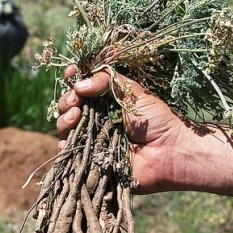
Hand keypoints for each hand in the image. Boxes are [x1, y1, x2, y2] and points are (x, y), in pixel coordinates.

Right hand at [56, 65, 190, 193]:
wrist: (168, 151)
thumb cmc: (156, 120)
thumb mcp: (133, 91)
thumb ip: (107, 80)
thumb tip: (78, 85)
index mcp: (105, 101)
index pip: (81, 87)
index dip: (72, 79)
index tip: (71, 73)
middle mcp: (96, 119)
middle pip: (68, 107)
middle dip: (67, 100)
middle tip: (76, 101)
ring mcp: (92, 139)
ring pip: (65, 128)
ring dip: (64, 120)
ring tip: (76, 116)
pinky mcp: (92, 159)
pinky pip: (70, 153)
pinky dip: (65, 145)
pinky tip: (70, 139)